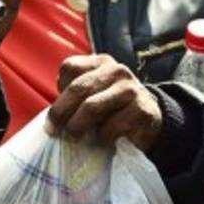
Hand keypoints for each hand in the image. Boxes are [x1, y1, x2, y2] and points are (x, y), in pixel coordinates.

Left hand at [45, 53, 162, 149]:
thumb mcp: (95, 93)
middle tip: (53, 130)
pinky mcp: (141, 110)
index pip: (70, 67)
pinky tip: (103, 141)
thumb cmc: (112, 109)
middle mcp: (117, 70)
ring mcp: (131, 89)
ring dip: (77, 126)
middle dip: (60, 112)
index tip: (56, 111)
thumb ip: (75, 95)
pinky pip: (110, 127)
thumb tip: (53, 119)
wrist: (151, 120)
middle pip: (78, 88)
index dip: (59, 90)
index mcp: (102, 63)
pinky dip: (101, 138)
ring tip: (74, 138)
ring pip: (91, 107)